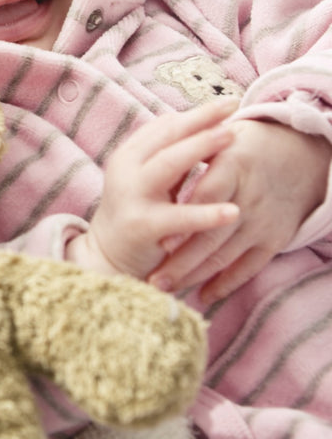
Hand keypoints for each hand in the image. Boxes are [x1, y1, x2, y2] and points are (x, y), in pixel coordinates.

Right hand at [68, 100, 240, 278]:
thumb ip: (167, 154)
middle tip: (232, 106)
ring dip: (201, 147)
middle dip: (201, 120)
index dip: (194, 114)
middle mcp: (125, 170)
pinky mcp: (142, 226)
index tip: (224, 103)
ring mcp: (131, 196)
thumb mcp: (147, 178)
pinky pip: (179, 218)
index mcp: (128, 156)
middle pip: (166, 138)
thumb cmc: (137, 213)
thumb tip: (193, 120)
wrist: (107, 258)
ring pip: (169, 165)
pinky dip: (206, 214)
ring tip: (232, 137)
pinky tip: (233, 211)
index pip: (163, 126)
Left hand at [148, 118, 330, 303]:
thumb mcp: (217, 143)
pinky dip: (225, 284)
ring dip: (195, 276)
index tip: (162, 243)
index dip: (188, 220)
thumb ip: (186, 152)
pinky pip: (249, 267)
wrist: (292, 156)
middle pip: (214, 235)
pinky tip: (203, 295)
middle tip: (154, 280)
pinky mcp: (273, 238)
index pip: (207, 196)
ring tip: (165, 288)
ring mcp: (262, 221)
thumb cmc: (237, 148)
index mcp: (232, 166)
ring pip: (226, 256)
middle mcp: (250, 197)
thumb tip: (147, 164)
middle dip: (182, 261)